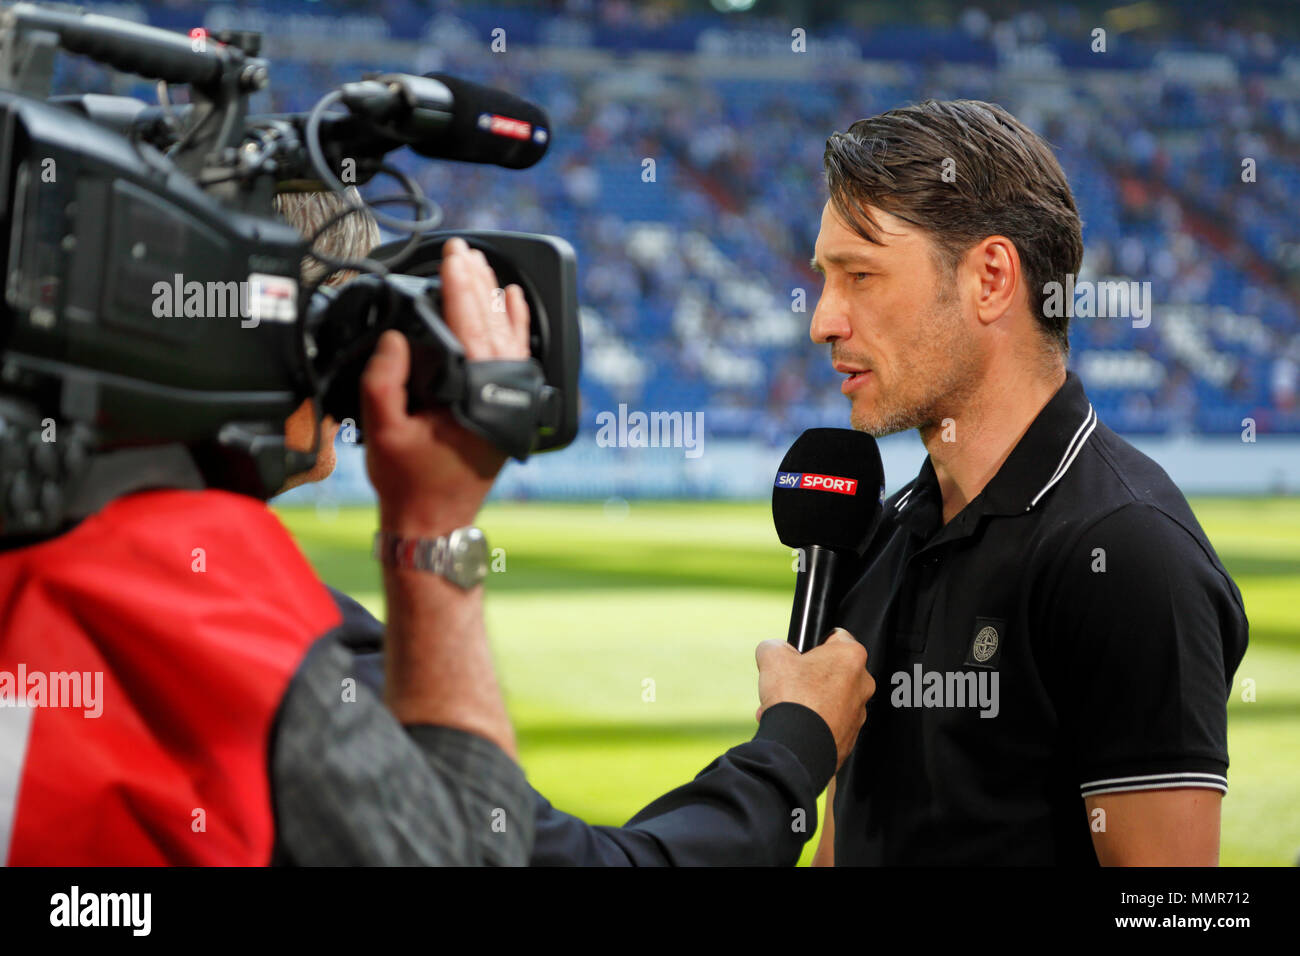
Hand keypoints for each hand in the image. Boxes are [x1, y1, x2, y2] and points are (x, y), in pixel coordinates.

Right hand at [361, 237, 529, 531]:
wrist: (434, 523)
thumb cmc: (410, 482)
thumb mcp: (383, 430)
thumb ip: (385, 381)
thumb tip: (396, 339)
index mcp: (475, 399)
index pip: (470, 329)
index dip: (460, 287)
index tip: (453, 256)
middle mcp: (502, 398)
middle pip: (493, 326)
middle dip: (477, 284)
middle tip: (464, 251)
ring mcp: (510, 403)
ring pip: (509, 338)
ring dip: (494, 300)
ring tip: (484, 265)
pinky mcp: (509, 409)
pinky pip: (518, 358)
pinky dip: (516, 327)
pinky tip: (514, 302)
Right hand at [755, 629, 874, 768]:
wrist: (798, 745)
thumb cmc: (794, 699)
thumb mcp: (772, 655)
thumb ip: (775, 645)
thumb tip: (774, 649)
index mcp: (851, 657)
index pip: (835, 638)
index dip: (813, 645)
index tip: (799, 656)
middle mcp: (862, 684)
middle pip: (830, 672)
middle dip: (806, 679)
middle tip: (786, 686)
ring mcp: (858, 713)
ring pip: (827, 700)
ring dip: (805, 703)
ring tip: (783, 710)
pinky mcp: (850, 737)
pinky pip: (828, 723)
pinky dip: (811, 724)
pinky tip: (792, 725)